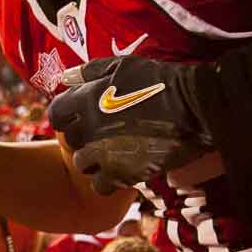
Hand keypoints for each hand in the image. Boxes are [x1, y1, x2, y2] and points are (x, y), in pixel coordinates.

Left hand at [48, 55, 211, 194]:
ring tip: (113, 152)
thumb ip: (90, 71)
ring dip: (93, 160)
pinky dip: (108, 181)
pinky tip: (122, 169)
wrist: (195, 107)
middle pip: (70, 140)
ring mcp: (106, 153)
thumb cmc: (160, 82)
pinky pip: (100, 186)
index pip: (55, 114)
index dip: (66, 116)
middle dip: (82, 137)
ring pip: (82, 164)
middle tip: (103, 133)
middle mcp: (90, 128)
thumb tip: (65, 77)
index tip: (80, 116)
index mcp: (86, 100)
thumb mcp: (124, 66)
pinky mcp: (124, 174)